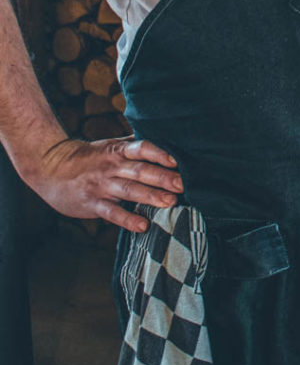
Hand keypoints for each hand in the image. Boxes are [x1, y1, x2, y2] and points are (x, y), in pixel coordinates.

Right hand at [24, 137, 182, 232]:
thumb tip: (163, 139)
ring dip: (151, 196)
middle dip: (162, 177)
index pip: (141, 148)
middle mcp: (111, 167)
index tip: (176, 161)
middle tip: (182, 184)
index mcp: (118, 150)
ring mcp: (102, 185)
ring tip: (170, 202)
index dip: (159, 153)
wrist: (51, 168)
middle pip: (140, 170)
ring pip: (129, 190)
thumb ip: (134, 144)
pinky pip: (112, 213)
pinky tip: (143, 225)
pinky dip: (128, 219)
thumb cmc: (89, 156)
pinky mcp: (92, 204)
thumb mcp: (110, 145)